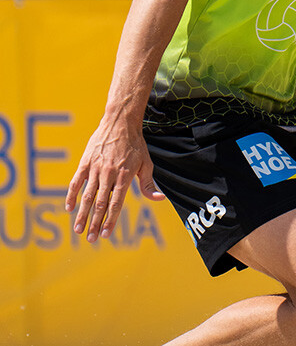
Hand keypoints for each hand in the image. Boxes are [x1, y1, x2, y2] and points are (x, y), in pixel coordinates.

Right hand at [65, 115, 165, 242]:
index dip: (110, 220)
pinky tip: (69, 208)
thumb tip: (159, 199)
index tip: (106, 234)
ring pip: (86, 196)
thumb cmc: (136, 145)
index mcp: (124, 176)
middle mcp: (108, 174)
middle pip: (100, 204)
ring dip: (82, 215)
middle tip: (90, 239)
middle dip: (95, 223)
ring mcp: (95, 169)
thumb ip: (148, 184)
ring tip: (78, 230)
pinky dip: (71, 196)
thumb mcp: (146, 163)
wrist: (120, 123)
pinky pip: (76, 182)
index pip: (116, 203)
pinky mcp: (85, 163)